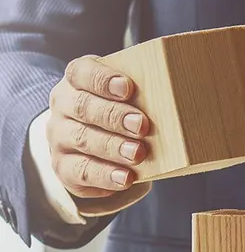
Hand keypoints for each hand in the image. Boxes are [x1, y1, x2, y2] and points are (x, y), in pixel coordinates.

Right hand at [47, 55, 148, 200]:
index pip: (82, 72)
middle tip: (142, 125)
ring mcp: (60, 137)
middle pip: (83, 107)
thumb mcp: (127, 99)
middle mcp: (63, 106)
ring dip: (113, 147)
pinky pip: (82, 171)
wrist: (91, 149)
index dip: (103, 79)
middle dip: (114, 116)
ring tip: (138, 153)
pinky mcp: (64, 167)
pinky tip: (125, 178)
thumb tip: (178, 94)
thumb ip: (141, 94)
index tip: (128, 88)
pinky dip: (105, 175)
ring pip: (83, 139)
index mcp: (77, 81)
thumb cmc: (118, 116)